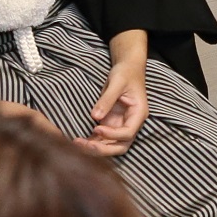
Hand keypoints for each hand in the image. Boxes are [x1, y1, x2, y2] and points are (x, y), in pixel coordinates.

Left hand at [77, 30, 150, 156]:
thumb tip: (95, 116)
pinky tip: (79, 140)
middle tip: (85, 144)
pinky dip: (92, 142)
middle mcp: (131, 123)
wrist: (127, 68)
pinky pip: (103, 139)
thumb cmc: (125, 73)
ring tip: (78, 143)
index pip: (128, 133)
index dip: (112, 135)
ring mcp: (121, 125)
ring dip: (96, 148)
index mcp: (138, 114)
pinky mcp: (111, 124)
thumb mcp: (117, 82)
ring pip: (111, 146)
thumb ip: (107, 100)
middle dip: (103, 149)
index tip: (96, 127)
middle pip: (121, 146)